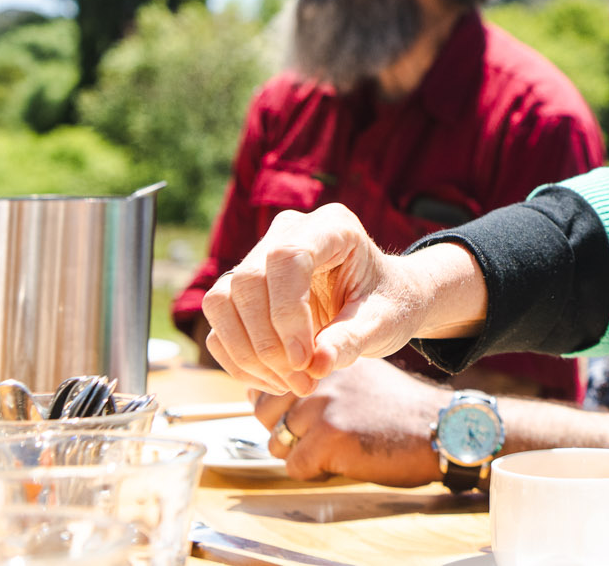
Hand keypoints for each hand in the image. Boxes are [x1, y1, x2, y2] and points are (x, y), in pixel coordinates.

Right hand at [200, 203, 488, 394]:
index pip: (288, 258)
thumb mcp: (385, 322)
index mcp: (332, 226)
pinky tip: (274, 379)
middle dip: (268, 343)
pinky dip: (239, 360)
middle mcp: (288, 233)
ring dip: (248, 354)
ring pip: (222, 301)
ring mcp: (260, 258)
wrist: (383, 299)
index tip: (304, 360)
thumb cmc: (389, 302)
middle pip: (248, 281)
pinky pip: (219, 324)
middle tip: (303, 381)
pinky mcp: (242, 290)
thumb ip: (353, 339)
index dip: (287, 313)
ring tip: (291, 383)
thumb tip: (317, 365)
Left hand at [250, 360, 451, 484]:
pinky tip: (346, 459)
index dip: (281, 405)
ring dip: (301, 453)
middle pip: (265, 411)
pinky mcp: (329, 436)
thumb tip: (261, 393)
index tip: (308, 414)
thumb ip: (316, 379)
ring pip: (276, 441)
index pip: (271, 380)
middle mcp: (319, 374)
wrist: (438, 428)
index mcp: (324, 357)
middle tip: (326, 434)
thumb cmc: (397, 409)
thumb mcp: (357, 377)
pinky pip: (295, 467)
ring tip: (339, 446)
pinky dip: (316, 472)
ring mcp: (323, 404)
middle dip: (286, 430)